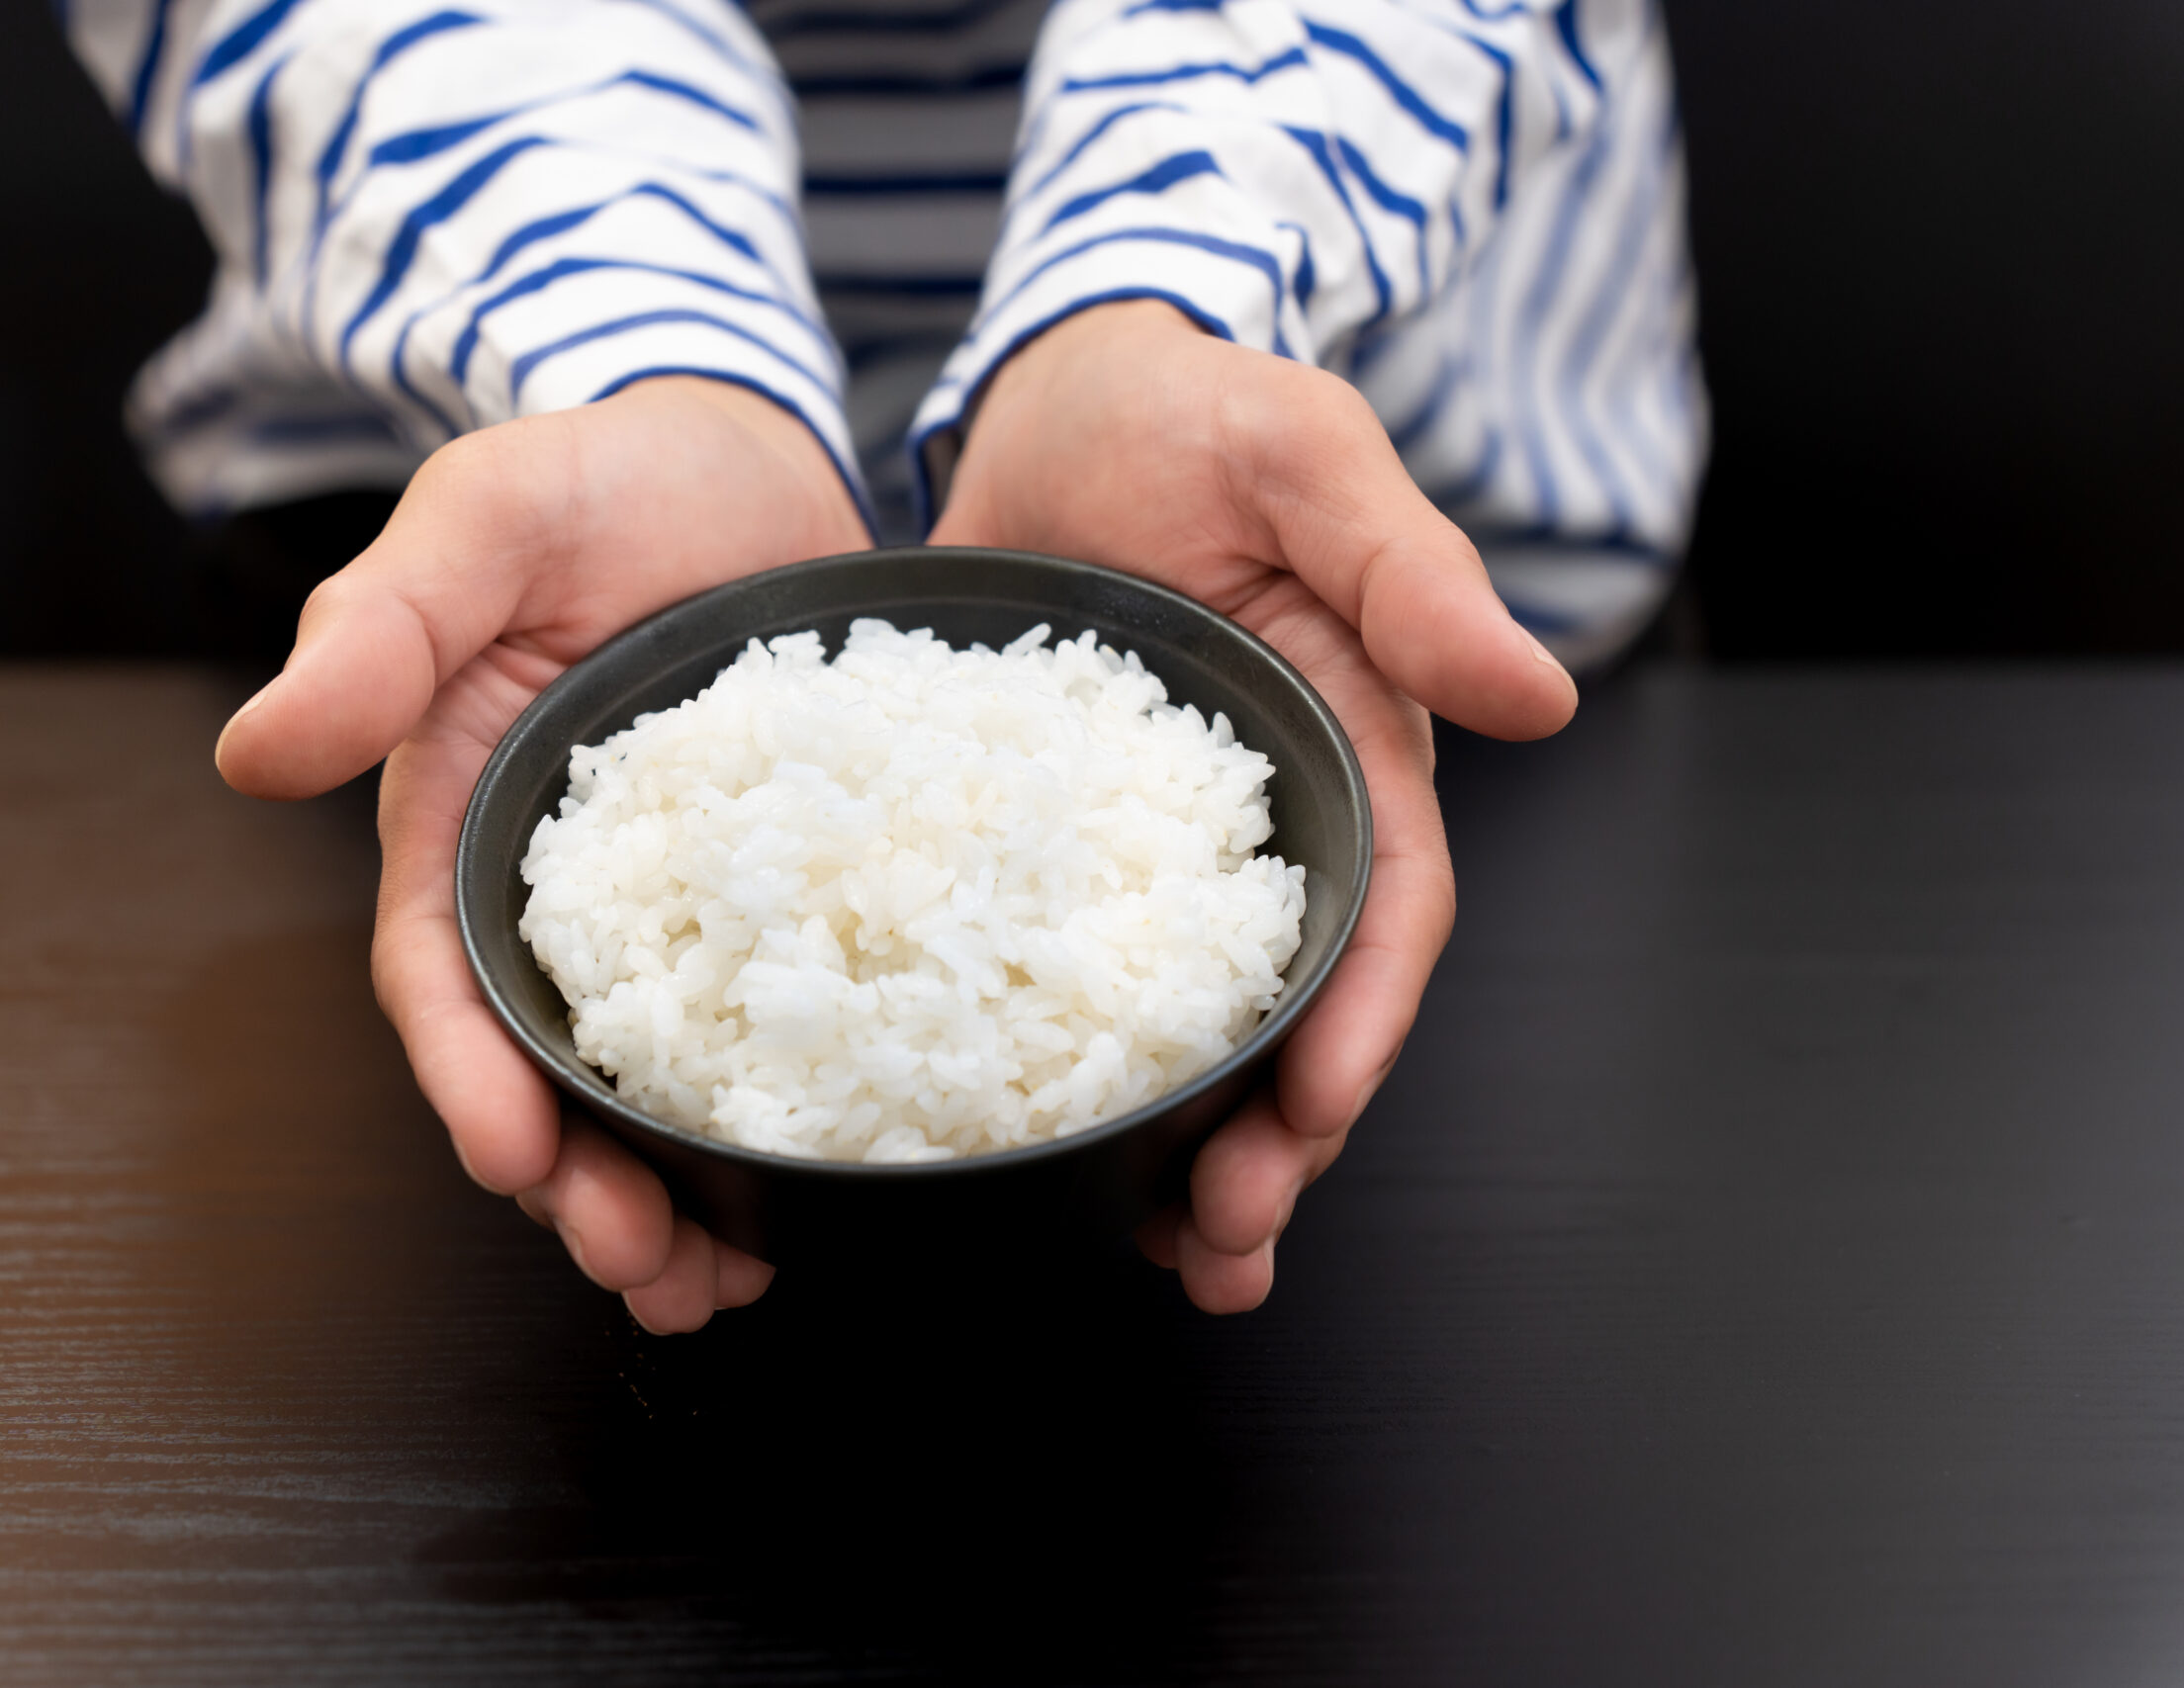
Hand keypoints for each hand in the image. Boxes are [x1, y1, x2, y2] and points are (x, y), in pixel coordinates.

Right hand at [215, 377, 868, 1332]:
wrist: (746, 454)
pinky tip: (821, 1194)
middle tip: (645, 1271)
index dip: (465, 1078)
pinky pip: (769, 1031)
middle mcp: (552, 896)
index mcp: (457, 825)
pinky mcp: (769, 904)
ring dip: (673, 1198)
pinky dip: (780, 1125)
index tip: (513, 1157)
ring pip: (648, 1087)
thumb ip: (380, 629)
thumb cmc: (596, 474)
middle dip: (578, 1190)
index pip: (435, 979)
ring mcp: (668, 911)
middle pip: (540, 1074)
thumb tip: (256, 750)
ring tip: (718, 1285)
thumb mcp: (482, 522)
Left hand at [930, 299, 1575, 1312]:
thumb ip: (1411, 573)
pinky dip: (1066, 1068)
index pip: (1389, 911)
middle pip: (1298, 1007)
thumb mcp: (1306, 461)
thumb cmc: (1196, 408)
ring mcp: (1159, 848)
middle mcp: (1273, 821)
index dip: (1362, 1020)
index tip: (1312, 1113)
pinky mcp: (1058, 846)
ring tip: (1159, 1253)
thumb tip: (1535, 693)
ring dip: (1189, 1144)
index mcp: (1356, 748)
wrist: (1054, 394)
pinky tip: (1040, 1151)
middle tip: (1221, 1241)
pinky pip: (1067, 974)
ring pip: (1197, 1023)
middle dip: (1276, 1137)